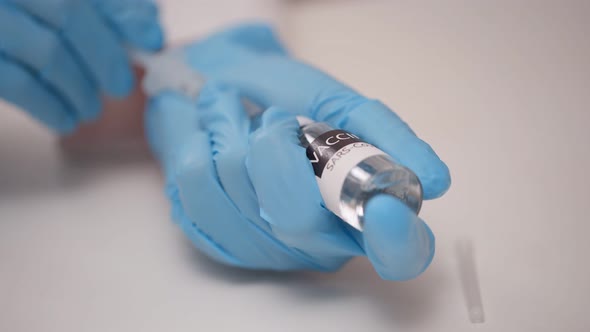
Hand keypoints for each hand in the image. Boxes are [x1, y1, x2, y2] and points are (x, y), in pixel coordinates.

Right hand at [0, 0, 162, 132]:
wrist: (0, 43)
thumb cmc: (33, 28)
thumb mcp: (69, 13)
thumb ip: (110, 13)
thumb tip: (150, 33)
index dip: (124, 14)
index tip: (152, 41)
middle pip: (69, 13)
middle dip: (105, 55)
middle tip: (121, 87)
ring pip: (47, 51)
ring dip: (80, 88)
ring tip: (91, 109)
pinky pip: (17, 83)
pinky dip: (48, 106)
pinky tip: (65, 120)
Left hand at [145, 24, 450, 279]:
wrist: (215, 84)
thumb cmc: (283, 97)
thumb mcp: (340, 104)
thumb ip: (385, 134)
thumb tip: (436, 179)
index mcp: (360, 212)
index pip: (397, 255)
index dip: (395, 242)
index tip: (385, 208)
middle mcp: (318, 242)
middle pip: (300, 221)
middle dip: (279, 148)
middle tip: (276, 118)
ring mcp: (266, 247)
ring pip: (242, 194)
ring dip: (237, 134)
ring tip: (241, 121)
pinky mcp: (215, 238)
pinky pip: (199, 184)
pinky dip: (205, 139)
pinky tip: (211, 137)